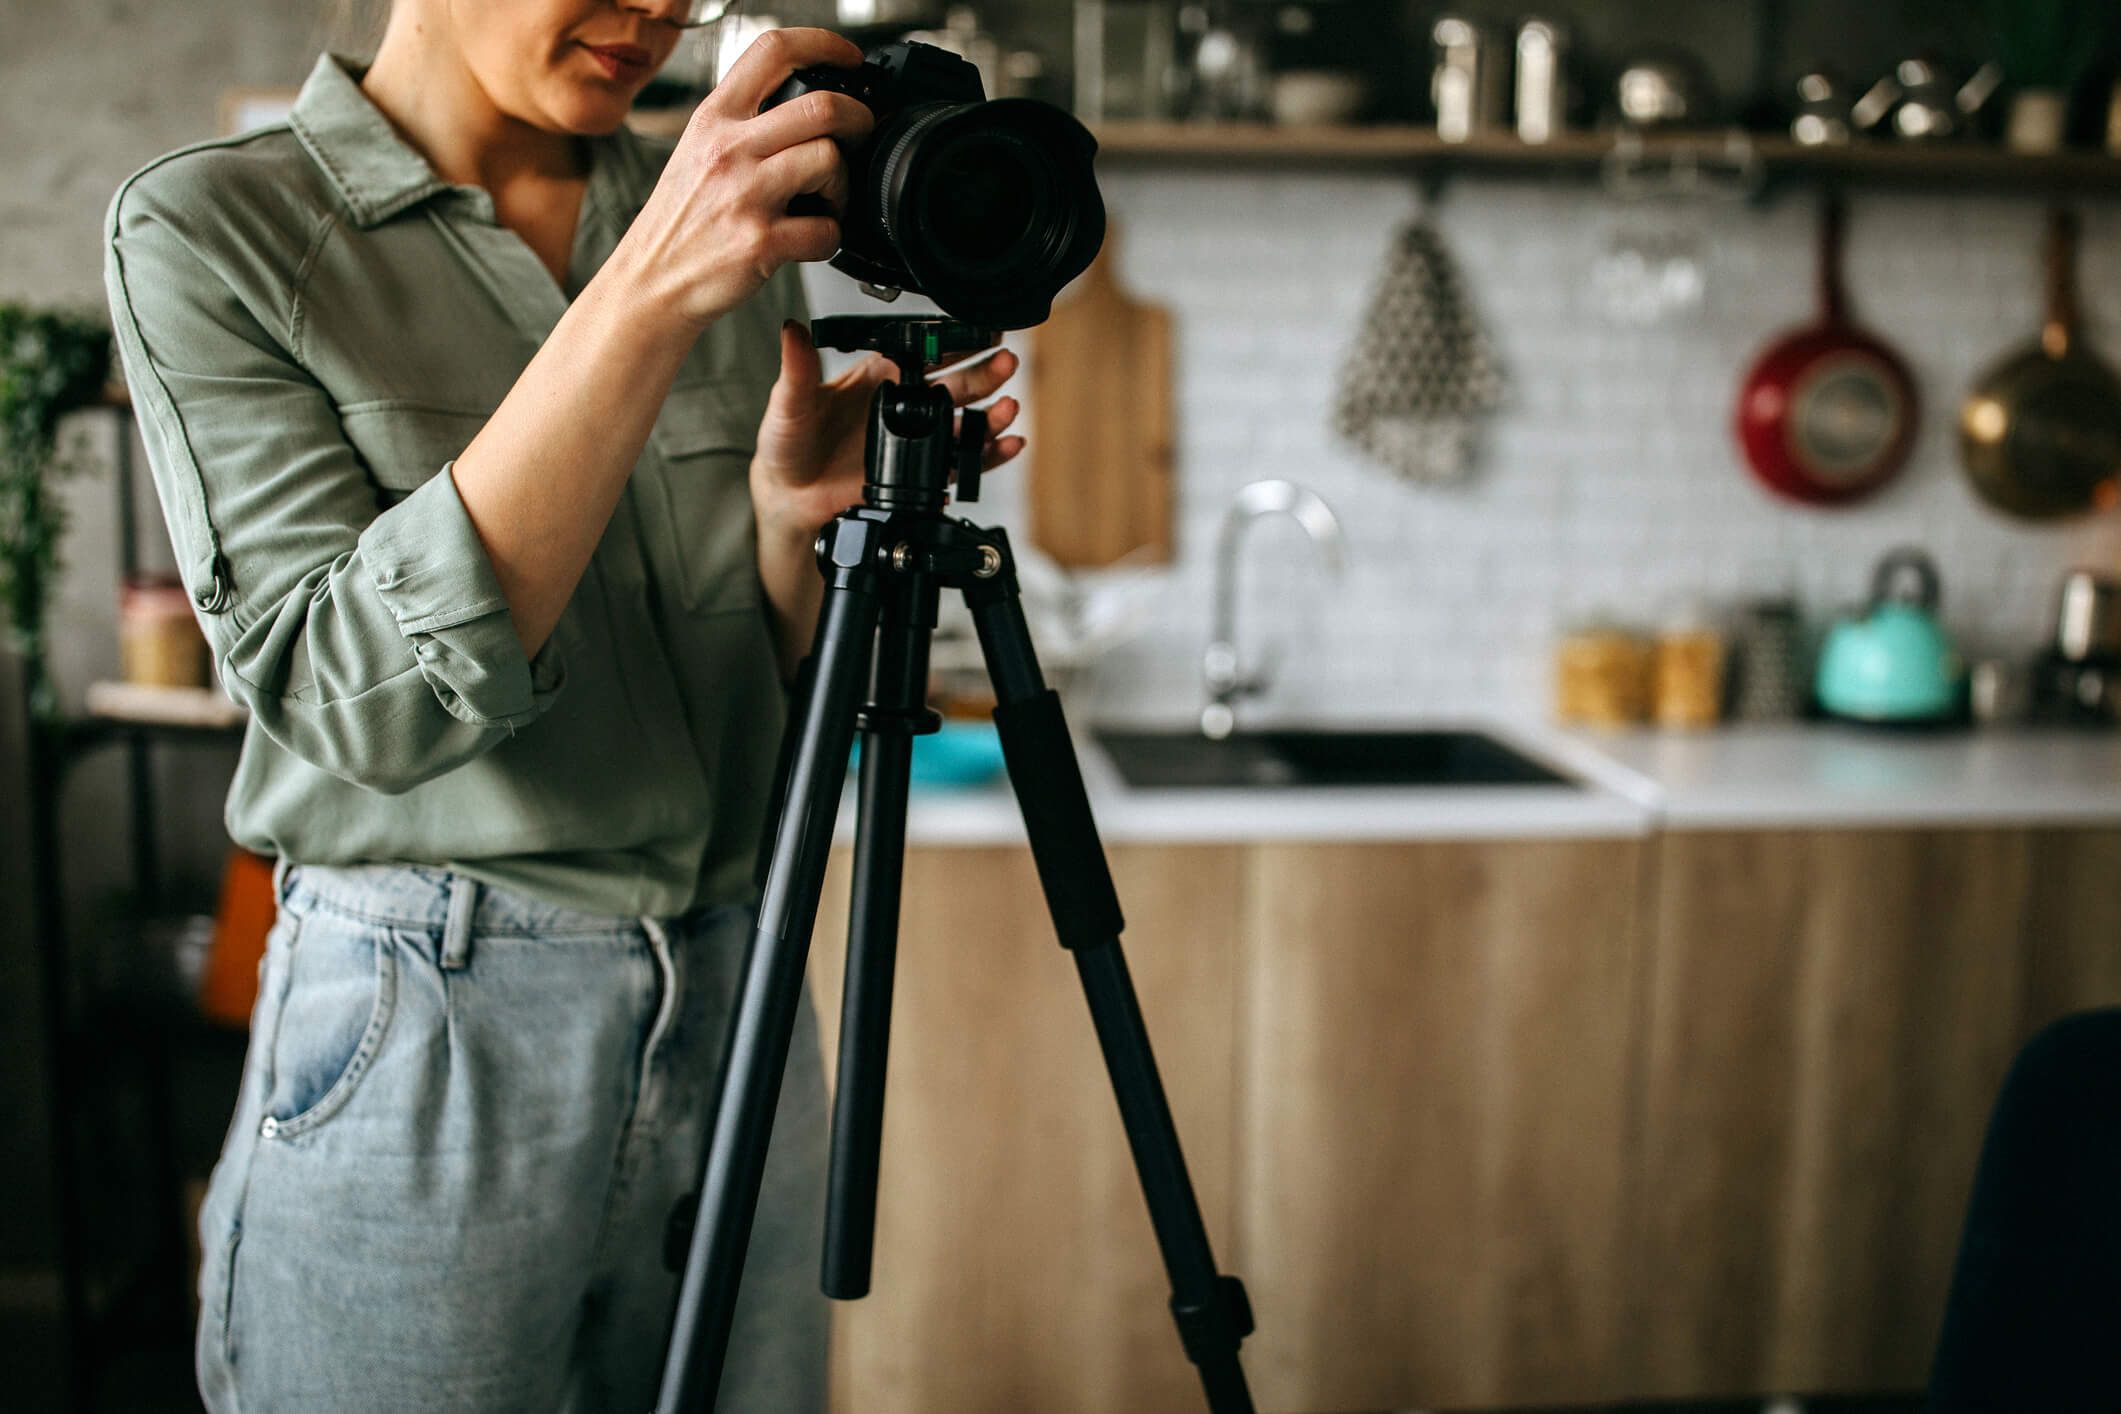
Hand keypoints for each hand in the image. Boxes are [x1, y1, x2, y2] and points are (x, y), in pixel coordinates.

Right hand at [617, 29, 874, 332]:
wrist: (650, 281)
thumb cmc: (679, 221)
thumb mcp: (696, 150)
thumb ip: (741, 123)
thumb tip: (802, 107)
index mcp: (714, 118)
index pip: (772, 50)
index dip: (824, 44)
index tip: (850, 59)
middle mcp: (728, 149)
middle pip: (821, 106)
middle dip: (859, 120)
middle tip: (860, 137)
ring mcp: (744, 195)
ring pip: (829, 161)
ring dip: (844, 184)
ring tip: (829, 199)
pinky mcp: (760, 243)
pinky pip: (826, 231)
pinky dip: (830, 238)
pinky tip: (811, 238)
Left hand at [750, 321, 1025, 545]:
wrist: (792, 498)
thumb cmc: (788, 447)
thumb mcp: (789, 404)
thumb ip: (798, 369)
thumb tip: (792, 331)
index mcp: (880, 377)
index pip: (925, 352)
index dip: (955, 341)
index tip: (980, 331)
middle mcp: (905, 405)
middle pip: (957, 384)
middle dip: (986, 373)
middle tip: (1006, 363)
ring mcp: (917, 440)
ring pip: (966, 423)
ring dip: (992, 414)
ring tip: (1007, 408)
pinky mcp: (923, 473)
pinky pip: (964, 462)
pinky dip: (990, 455)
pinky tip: (1007, 445)